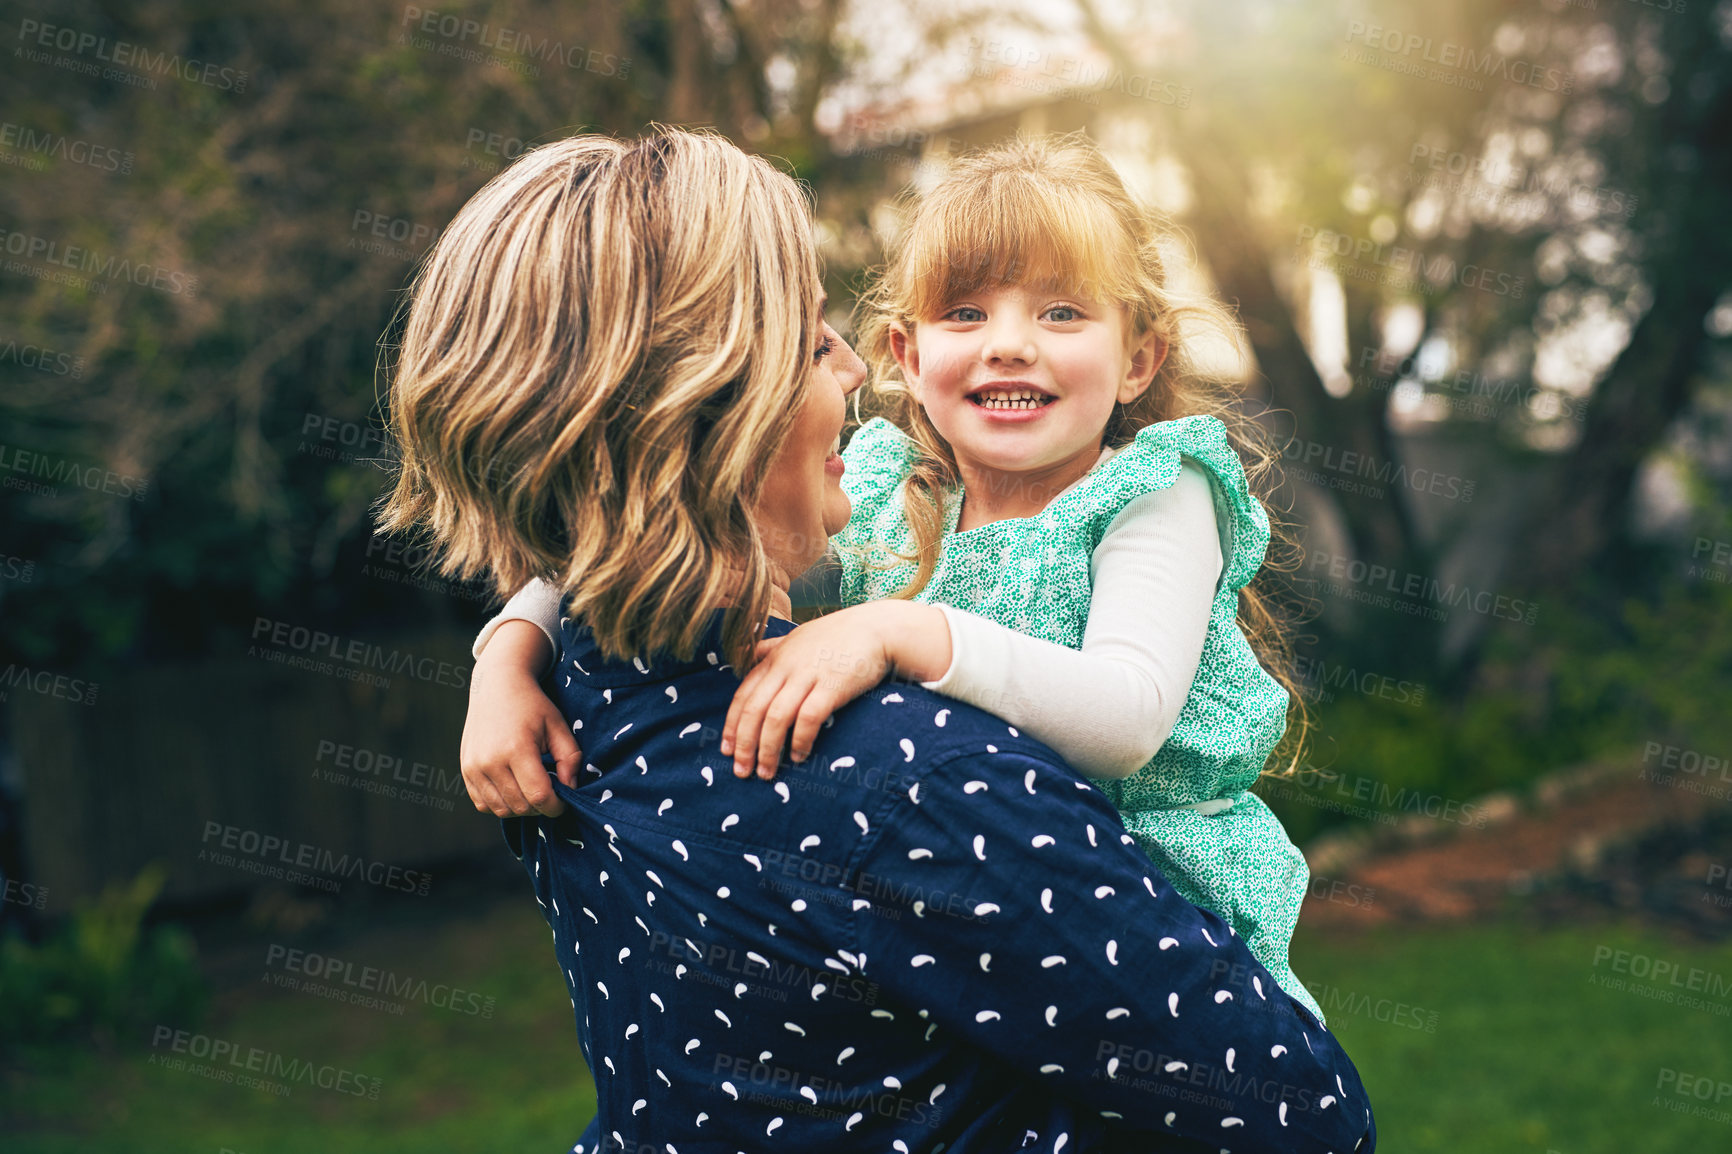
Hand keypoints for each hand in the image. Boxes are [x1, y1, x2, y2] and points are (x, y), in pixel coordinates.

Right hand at [461, 621, 579, 816]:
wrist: (496, 685)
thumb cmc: (531, 705)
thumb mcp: (558, 725)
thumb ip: (570, 758)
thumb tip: (570, 788)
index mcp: (517, 749)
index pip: (539, 796)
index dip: (556, 806)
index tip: (564, 800)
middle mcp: (490, 762)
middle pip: (521, 807)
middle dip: (540, 807)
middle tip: (549, 790)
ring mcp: (474, 768)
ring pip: (501, 810)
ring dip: (521, 807)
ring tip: (531, 788)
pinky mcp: (465, 771)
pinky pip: (483, 804)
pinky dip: (500, 803)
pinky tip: (513, 787)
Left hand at [719, 605, 896, 779]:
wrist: (878, 628)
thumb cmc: (838, 636)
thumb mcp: (798, 636)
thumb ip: (772, 648)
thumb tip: (749, 655)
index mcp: (775, 658)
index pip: (743, 695)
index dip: (732, 725)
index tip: (726, 750)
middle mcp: (786, 666)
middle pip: (754, 710)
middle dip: (744, 745)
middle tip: (742, 771)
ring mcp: (808, 675)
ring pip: (776, 717)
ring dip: (768, 749)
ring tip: (767, 773)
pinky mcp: (832, 685)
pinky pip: (808, 718)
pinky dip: (800, 740)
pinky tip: (798, 756)